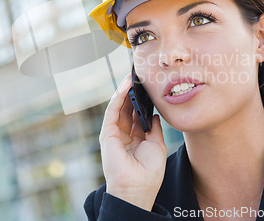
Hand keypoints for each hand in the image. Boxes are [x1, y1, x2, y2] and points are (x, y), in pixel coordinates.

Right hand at [99, 74, 166, 210]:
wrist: (138, 187)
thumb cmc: (149, 172)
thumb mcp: (156, 145)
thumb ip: (154, 128)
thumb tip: (155, 115)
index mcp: (135, 139)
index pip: (136, 115)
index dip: (142, 101)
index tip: (148, 87)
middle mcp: (123, 135)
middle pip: (127, 109)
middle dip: (133, 93)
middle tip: (140, 77)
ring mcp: (114, 134)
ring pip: (118, 107)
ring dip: (125, 91)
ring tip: (133, 76)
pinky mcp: (107, 134)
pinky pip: (112, 111)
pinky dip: (119, 97)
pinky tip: (126, 86)